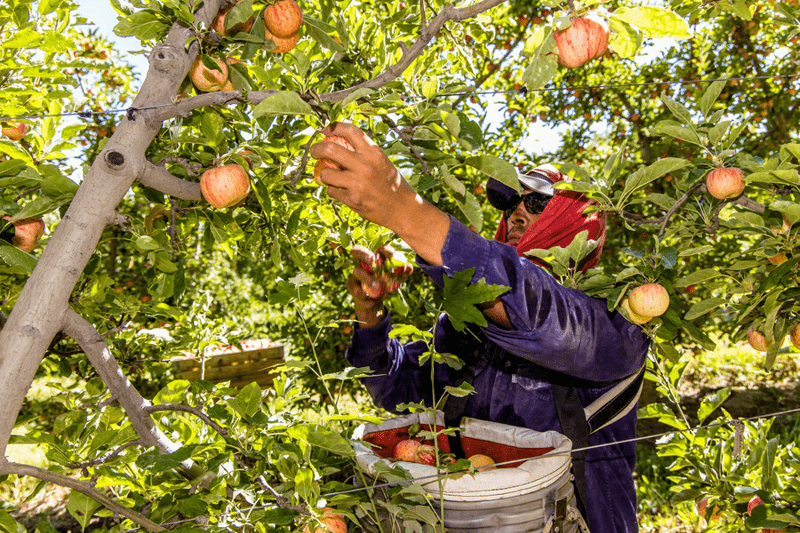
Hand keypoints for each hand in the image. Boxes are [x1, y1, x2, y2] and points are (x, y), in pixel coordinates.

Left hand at [310, 122, 449, 265]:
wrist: (403, 209)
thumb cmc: (391, 184)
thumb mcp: (381, 162)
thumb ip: (364, 153)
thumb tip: (339, 142)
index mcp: (373, 152)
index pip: (350, 131)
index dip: (333, 127)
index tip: (325, 130)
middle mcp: (365, 165)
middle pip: (329, 149)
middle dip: (316, 149)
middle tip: (314, 151)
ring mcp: (357, 183)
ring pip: (326, 173)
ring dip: (324, 174)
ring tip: (331, 177)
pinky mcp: (352, 199)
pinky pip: (332, 191)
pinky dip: (333, 190)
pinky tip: (342, 191)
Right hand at [347, 244, 412, 326]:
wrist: (373, 302)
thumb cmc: (384, 286)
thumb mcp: (394, 280)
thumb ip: (402, 274)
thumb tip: (410, 267)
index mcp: (374, 258)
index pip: (377, 248)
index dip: (383, 250)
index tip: (392, 255)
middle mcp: (362, 263)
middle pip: (357, 251)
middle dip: (365, 254)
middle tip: (373, 260)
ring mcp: (355, 274)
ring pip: (357, 272)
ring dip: (368, 279)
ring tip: (378, 287)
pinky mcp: (352, 287)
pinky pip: (356, 289)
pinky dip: (365, 296)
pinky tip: (371, 301)